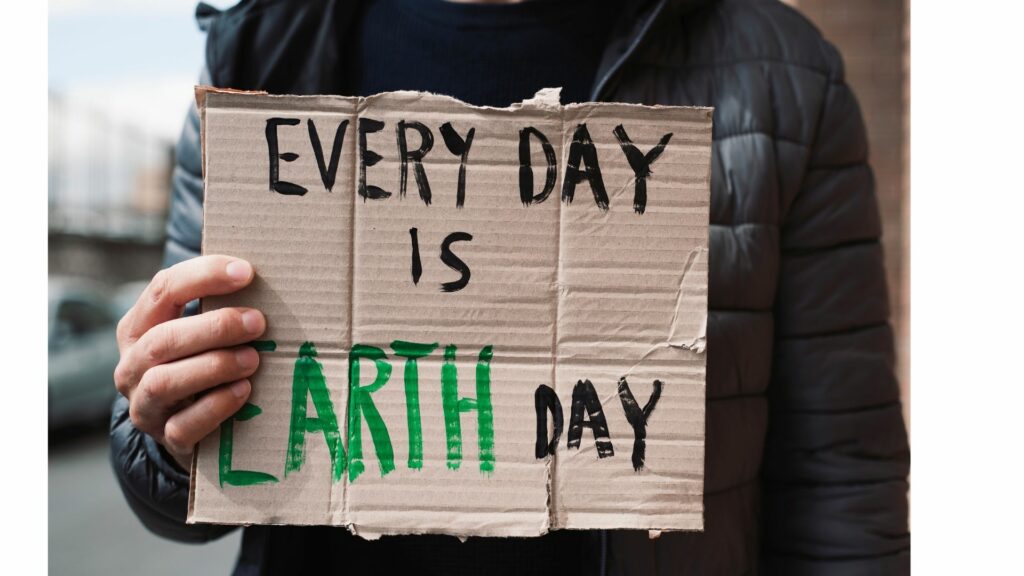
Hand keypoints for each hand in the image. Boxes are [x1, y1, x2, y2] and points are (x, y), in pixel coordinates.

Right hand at [113, 255, 265, 469]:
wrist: (188, 426)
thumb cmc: (201, 361)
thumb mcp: (199, 332)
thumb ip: (217, 307)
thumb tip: (261, 278)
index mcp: (139, 327)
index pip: (162, 290)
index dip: (203, 276)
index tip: (246, 272)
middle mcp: (132, 365)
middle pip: (163, 340)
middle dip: (215, 328)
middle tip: (258, 322)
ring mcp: (145, 404)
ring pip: (165, 382)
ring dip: (214, 366)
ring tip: (253, 359)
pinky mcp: (165, 437)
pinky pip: (182, 426)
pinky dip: (215, 407)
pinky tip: (243, 392)